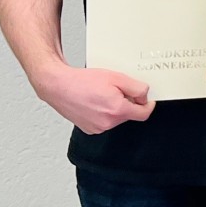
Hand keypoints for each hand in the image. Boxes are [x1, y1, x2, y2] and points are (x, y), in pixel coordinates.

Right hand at [32, 64, 152, 133]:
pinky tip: (94, 102)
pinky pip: (104, 122)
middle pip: (129, 115)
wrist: (58, 86)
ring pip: (116, 118)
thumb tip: (145, 97)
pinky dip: (104, 113)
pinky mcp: (89, 129)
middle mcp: (107, 123)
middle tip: (116, 90)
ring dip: (115, 108)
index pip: (143, 114)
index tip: (147, 100)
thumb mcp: (117, 77)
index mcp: (117, 110)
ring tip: (101, 95)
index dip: (148, 105)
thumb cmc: (82, 81)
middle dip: (127, 103)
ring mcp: (97, 128)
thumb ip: (137, 88)